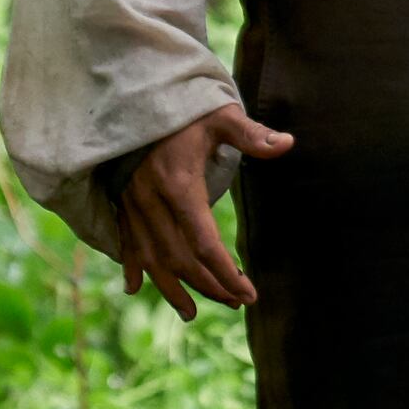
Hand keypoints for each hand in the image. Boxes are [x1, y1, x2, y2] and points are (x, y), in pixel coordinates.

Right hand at [113, 104, 292, 319]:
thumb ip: (250, 133)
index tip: (249, 293)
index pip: (203, 242)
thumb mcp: (219, 115)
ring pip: (151, 258)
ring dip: (172, 288)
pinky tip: (134, 288)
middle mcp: (151, 202)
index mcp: (178, 185)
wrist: (130, 96)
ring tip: (192, 313)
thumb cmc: (182, 108)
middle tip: (236, 303)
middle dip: (208, 286)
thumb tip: (287, 143)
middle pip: (180, 259)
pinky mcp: (121, 202)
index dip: (226, 273)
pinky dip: (131, 267)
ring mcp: (132, 205)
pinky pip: (125, 243)